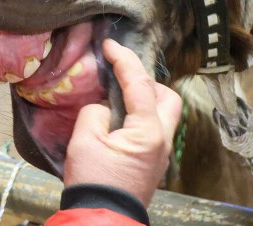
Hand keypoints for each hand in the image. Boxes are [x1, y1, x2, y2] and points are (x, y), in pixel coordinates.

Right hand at [62, 39, 182, 205]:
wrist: (101, 219)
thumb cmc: (93, 181)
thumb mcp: (84, 140)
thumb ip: (95, 112)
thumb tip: (104, 108)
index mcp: (148, 131)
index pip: (140, 84)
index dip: (124, 59)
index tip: (110, 44)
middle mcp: (163, 140)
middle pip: (168, 97)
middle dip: (147, 80)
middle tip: (121, 75)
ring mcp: (161, 154)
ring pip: (164, 114)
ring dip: (146, 99)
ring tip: (120, 96)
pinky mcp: (153, 164)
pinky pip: (154, 130)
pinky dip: (141, 116)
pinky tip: (120, 118)